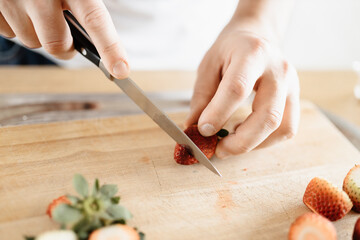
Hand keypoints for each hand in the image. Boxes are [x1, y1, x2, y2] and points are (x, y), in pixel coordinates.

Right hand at [0, 0, 128, 77]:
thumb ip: (85, 4)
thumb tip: (98, 36)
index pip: (94, 20)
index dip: (110, 48)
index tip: (121, 70)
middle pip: (57, 44)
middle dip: (66, 48)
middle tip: (70, 40)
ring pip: (32, 41)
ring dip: (40, 34)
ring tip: (41, 13)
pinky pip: (10, 33)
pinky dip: (20, 26)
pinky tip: (22, 9)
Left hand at [186, 28, 299, 158]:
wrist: (257, 37)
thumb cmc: (230, 50)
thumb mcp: (208, 65)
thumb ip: (201, 97)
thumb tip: (194, 128)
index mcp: (252, 54)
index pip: (237, 88)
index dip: (219, 113)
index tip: (203, 130)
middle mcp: (279, 69)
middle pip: (268, 116)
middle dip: (241, 142)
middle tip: (218, 150)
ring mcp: (292, 85)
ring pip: (282, 127)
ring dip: (254, 144)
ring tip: (230, 142)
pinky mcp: (295, 98)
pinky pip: (287, 129)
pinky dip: (266, 141)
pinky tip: (247, 136)